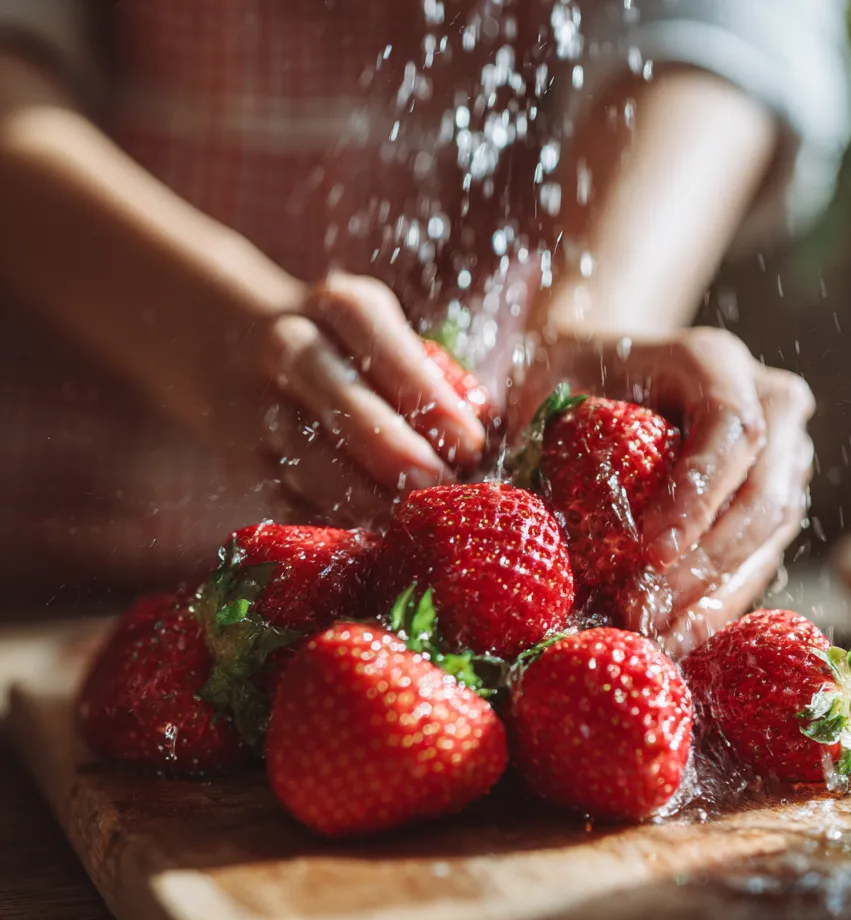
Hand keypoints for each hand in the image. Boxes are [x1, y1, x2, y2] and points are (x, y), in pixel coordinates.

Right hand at [197, 272, 487, 526]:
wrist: (214, 331)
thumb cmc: (334, 340)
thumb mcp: (375, 328)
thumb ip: (426, 374)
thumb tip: (492, 437)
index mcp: (341, 307)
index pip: (388, 350)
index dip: (431, 401)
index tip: (471, 445)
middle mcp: (292, 348)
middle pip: (344, 404)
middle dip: (397, 454)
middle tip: (440, 490)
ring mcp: (258, 407)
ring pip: (313, 462)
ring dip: (367, 499)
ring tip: (413, 526)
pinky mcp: (242, 460)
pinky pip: (290, 498)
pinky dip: (333, 520)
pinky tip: (372, 537)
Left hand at [509, 327, 814, 656]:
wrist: (606, 366)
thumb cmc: (570, 374)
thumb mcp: (547, 380)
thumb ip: (537, 427)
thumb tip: (514, 510)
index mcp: (713, 362)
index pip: (730, 429)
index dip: (697, 496)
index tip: (650, 554)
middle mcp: (766, 402)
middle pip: (763, 496)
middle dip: (704, 566)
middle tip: (642, 614)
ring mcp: (782, 453)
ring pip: (771, 536)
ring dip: (714, 596)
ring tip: (655, 638)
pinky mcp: (774, 499)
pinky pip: (761, 557)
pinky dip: (718, 601)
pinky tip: (675, 636)